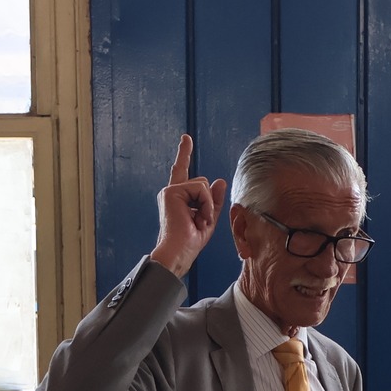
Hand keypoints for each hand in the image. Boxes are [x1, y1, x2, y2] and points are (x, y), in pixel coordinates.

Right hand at [148, 134, 226, 278]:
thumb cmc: (190, 242)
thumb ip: (214, 201)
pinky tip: (197, 218)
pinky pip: (201, 189)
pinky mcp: (172, 192)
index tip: (186, 138)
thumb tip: (220, 180)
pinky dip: (205, 205)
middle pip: (203, 183)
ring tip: (198, 222)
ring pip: (203, 185)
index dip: (184, 154)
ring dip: (207, 206)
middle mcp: (172, 192)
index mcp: (178, 198)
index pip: (182, 172)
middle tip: (200, 223)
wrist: (178, 252)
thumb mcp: (209, 219)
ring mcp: (170, 191)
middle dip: (208, 203)